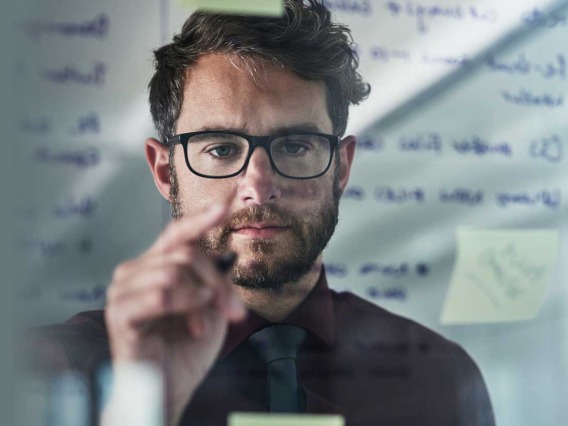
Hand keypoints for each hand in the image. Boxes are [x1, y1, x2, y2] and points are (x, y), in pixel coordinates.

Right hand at [104, 203, 244, 424]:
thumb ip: (216, 277)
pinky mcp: (120, 313)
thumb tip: (230, 251)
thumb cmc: (188, 346)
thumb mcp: (212, 306)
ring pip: (174, 271)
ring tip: (205, 325)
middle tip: (235, 311)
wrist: (171, 386)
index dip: (204, 217)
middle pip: (186, 252)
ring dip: (202, 298)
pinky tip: (194, 321)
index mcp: (158, 264)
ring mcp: (124, 290)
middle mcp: (137, 270)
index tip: (230, 202)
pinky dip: (185, 304)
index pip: (178, 232)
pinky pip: (160, 294)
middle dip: (217, 281)